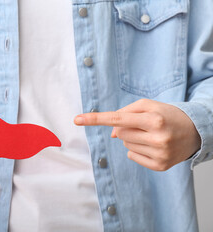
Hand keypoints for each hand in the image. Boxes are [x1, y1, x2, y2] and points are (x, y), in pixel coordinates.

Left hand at [74, 99, 200, 170]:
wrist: (196, 131)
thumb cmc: (167, 115)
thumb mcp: (148, 105)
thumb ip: (125, 113)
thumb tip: (111, 133)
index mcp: (154, 119)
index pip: (117, 119)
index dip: (95, 119)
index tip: (76, 119)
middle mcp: (157, 138)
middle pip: (119, 133)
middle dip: (126, 128)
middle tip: (144, 125)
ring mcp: (159, 154)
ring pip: (125, 145)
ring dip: (132, 138)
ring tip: (150, 135)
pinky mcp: (161, 166)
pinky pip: (132, 156)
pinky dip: (137, 150)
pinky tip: (152, 146)